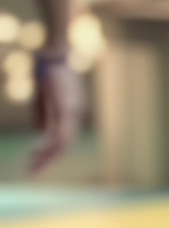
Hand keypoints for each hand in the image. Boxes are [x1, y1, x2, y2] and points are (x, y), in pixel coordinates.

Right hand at [21, 53, 75, 175]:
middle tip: (31, 173)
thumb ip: (44, 116)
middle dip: (48, 161)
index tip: (35, 164)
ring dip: (47, 156)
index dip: (51, 155)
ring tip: (31, 166)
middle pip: (65, 145)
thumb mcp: (45, 98)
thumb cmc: (49, 72)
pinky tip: (37, 150)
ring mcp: (73, 110)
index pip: (65, 140)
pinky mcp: (66, 105)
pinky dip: (49, 143)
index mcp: (73, 112)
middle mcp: (77, 113)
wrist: (55, 53)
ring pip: (64, 141)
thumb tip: (39, 133)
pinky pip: (60, 130)